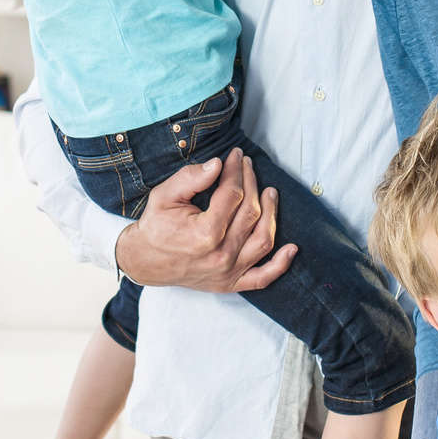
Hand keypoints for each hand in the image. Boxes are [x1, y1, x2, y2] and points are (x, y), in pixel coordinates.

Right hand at [113, 148, 296, 291]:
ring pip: (263, 239)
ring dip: (272, 213)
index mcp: (204, 233)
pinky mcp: (231, 283)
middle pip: (250, 212)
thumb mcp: (164, 196)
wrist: (145, 261)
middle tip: (248, 165)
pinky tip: (292, 248)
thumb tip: (218, 165)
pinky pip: (263, 278)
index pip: (233, 194)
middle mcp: (221, 255)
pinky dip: (281, 264)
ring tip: (271, 193)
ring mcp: (228, 272)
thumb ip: (190, 178)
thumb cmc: (155, 226)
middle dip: (252, 183)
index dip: (236, 170)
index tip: (236, 155)